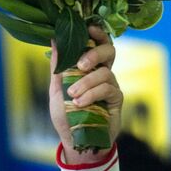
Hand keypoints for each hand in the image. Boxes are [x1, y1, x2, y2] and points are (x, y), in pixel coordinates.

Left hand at [49, 25, 122, 164]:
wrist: (76, 142)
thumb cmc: (67, 117)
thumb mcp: (56, 91)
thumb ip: (58, 68)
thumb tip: (54, 40)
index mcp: (89, 68)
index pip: (97, 44)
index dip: (97, 34)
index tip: (89, 28)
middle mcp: (103, 74)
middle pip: (109, 51)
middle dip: (94, 53)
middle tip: (80, 65)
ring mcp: (111, 86)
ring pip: (105, 72)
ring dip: (86, 82)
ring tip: (73, 95)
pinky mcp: (116, 100)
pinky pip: (108, 89)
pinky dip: (92, 94)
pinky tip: (80, 103)